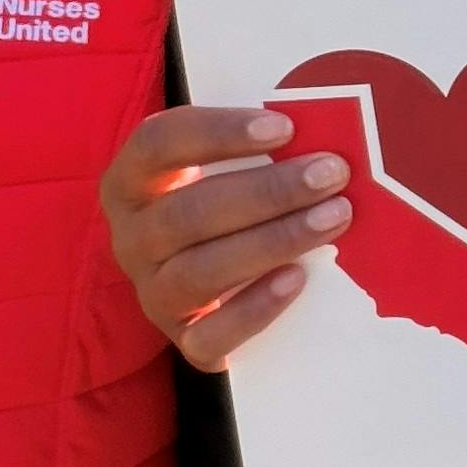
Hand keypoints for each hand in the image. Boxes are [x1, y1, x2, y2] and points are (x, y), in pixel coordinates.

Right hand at [103, 102, 350, 371]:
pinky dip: (255, 308)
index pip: (157, 145)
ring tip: (334, 218)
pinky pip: (210, 336)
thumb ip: (263, 147)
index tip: (285, 127)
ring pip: (198, 272)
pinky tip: (298, 279)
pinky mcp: (184, 339)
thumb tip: (329, 126)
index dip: (219, 133)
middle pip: (187, 213)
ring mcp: (153, 293)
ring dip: (272, 242)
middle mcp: (132, 239)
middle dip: (267, 192)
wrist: (222, 286)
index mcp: (131, 182)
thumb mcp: (233, 167)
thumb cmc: (233, 206)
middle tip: (331, 174)